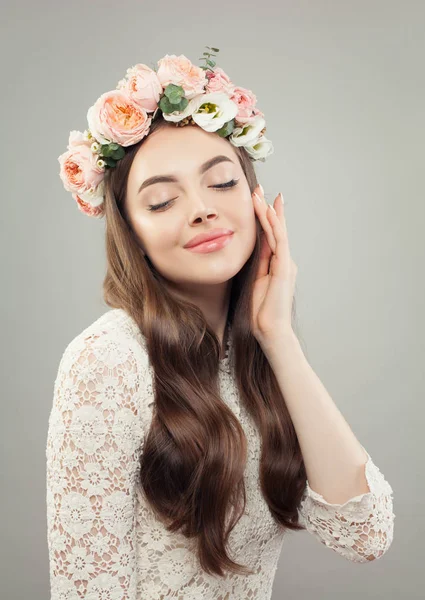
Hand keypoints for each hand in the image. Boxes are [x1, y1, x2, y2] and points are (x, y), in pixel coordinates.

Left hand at [250, 184, 297, 345]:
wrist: (270, 329)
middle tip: (260, 189)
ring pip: (277, 231)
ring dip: (268, 212)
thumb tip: (252, 245)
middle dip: (268, 208)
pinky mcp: (285, 268)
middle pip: (276, 229)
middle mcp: (284, 260)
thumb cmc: (261, 310)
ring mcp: (286, 263)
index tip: (258, 200)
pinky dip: (274, 226)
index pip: (270, 236)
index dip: (265, 217)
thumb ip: (257, 262)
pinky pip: (279, 241)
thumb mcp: (255, 279)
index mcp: (277, 264)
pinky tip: (269, 212)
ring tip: (260, 195)